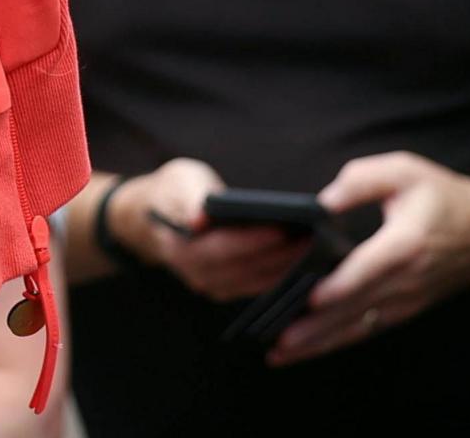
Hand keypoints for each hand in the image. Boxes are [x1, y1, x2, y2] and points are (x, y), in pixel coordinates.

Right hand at [111, 158, 312, 303]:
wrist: (157, 216)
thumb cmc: (175, 191)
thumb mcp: (179, 181)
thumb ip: (189, 197)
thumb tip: (198, 219)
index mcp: (180, 245)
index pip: (223, 247)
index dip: (253, 240)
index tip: (282, 228)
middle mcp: (195, 272)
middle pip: (244, 268)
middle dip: (279, 254)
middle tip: (311, 237)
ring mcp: (211, 285)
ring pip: (254, 281)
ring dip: (284, 267)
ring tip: (312, 247)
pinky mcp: (226, 289)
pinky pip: (257, 286)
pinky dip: (279, 275)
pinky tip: (302, 259)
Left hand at [277, 154, 469, 363]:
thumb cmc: (444, 198)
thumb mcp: (405, 171)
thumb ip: (361, 180)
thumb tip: (322, 203)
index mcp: (406, 243)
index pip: (368, 269)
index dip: (340, 285)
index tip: (310, 298)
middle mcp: (407, 279)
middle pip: (356, 307)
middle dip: (316, 326)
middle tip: (276, 338)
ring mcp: (407, 300)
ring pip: (358, 326)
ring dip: (320, 342)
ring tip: (280, 352)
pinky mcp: (404, 310)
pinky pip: (367, 329)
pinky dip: (336, 341)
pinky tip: (307, 349)